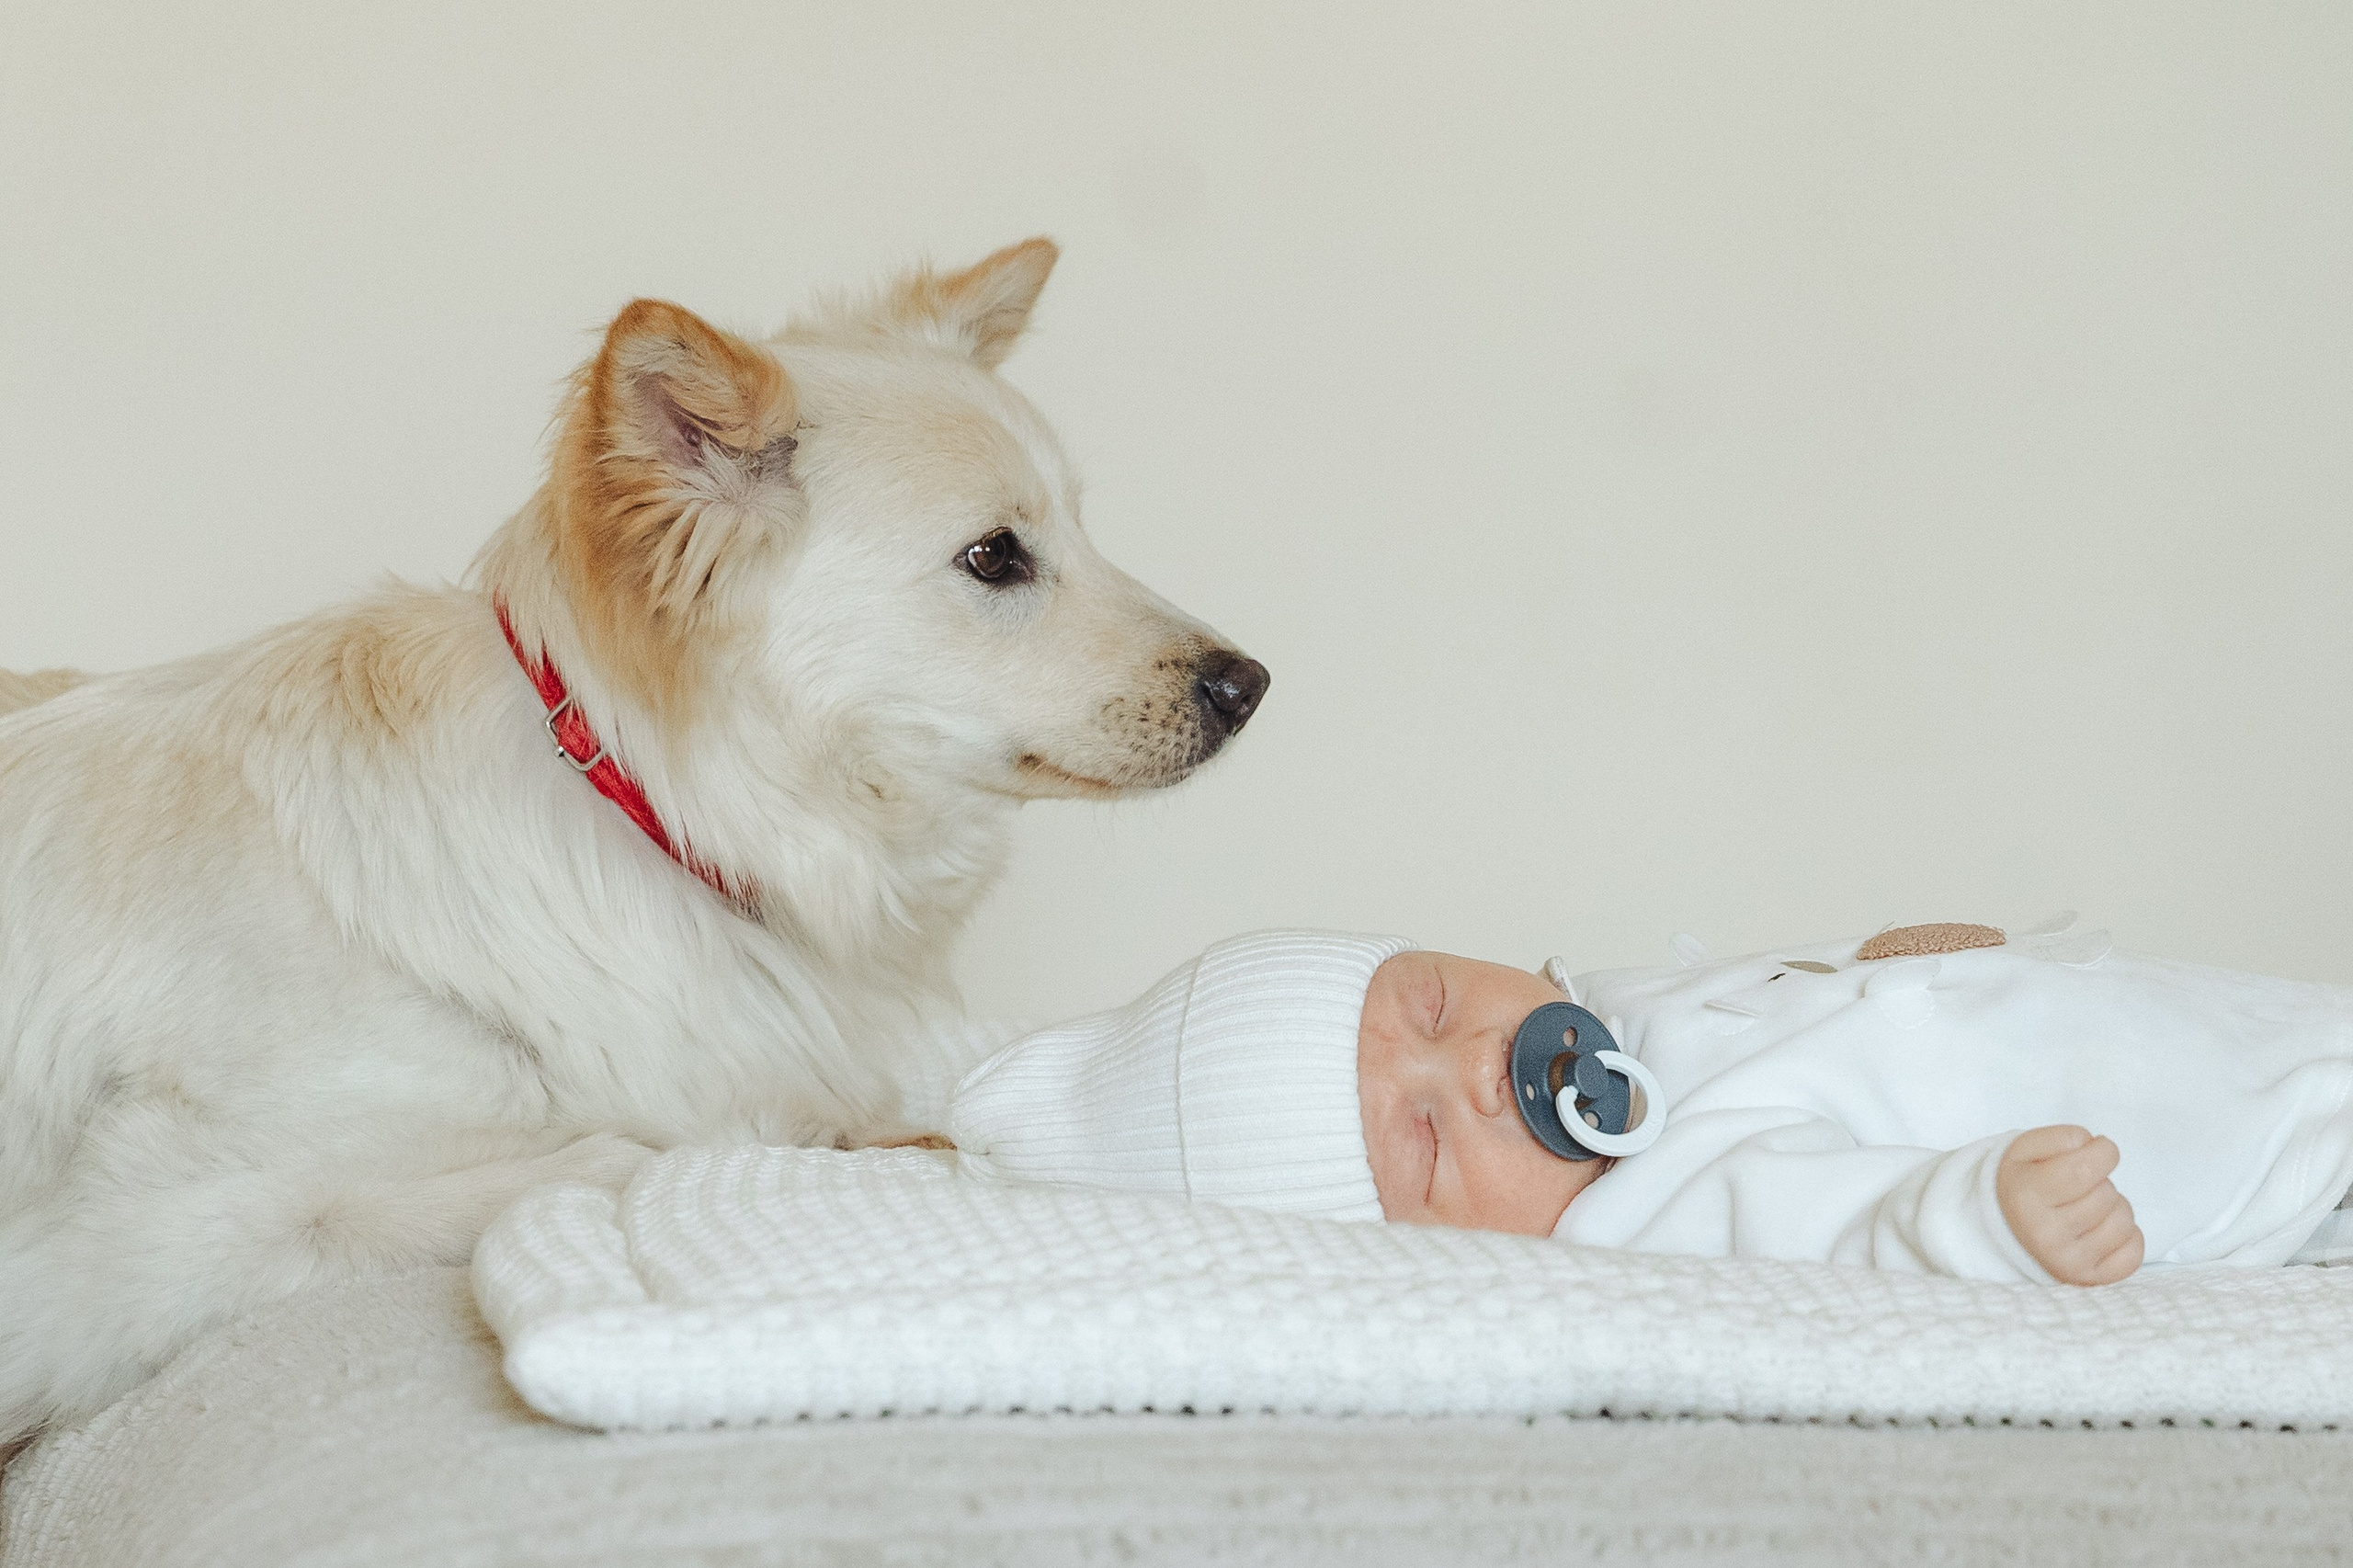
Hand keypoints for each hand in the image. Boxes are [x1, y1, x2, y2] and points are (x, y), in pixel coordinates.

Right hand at [1996, 1125, 2143, 1285]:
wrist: (2004, 1230)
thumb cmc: (2022, 1183)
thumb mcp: (2025, 1148)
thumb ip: (2062, 1137)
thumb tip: (2097, 1147)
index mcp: (2027, 1197)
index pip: (2087, 1168)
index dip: (2103, 1151)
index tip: (2096, 1150)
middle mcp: (2047, 1235)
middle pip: (2107, 1194)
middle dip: (2100, 1182)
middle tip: (2078, 1187)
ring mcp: (2070, 1262)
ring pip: (2124, 1221)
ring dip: (2113, 1207)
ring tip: (2088, 1208)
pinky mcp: (2090, 1280)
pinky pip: (2134, 1253)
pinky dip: (2126, 1237)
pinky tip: (2101, 1230)